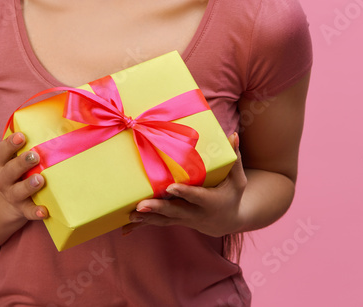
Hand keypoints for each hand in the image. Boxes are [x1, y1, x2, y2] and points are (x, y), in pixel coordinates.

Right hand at [0, 132, 47, 221]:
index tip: (21, 135)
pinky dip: (36, 212)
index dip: (10, 143)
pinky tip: (45, 211)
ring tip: (40, 179)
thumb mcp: (13, 158)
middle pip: (9, 171)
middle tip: (34, 155)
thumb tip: (56, 118)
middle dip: (21, 162)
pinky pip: (28, 212)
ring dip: (28, 185)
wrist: (3, 203)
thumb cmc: (16, 172)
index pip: (1, 152)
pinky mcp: (22, 209)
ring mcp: (12, 195)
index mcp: (0, 163)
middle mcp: (3, 179)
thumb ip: (27, 143)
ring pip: (17, 191)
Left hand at [122, 132, 246, 237]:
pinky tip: (125, 228)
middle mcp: (195, 213)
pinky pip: (158, 223)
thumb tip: (233, 134)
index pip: (195, 196)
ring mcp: (184, 219)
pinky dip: (142, 226)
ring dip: (146, 218)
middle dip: (158, 208)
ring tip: (130, 215)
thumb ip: (235, 159)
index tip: (170, 187)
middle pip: (174, 211)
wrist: (227, 221)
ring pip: (163, 220)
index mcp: (210, 202)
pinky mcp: (175, 221)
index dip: (183, 193)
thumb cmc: (232, 195)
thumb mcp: (238, 180)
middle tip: (141, 205)